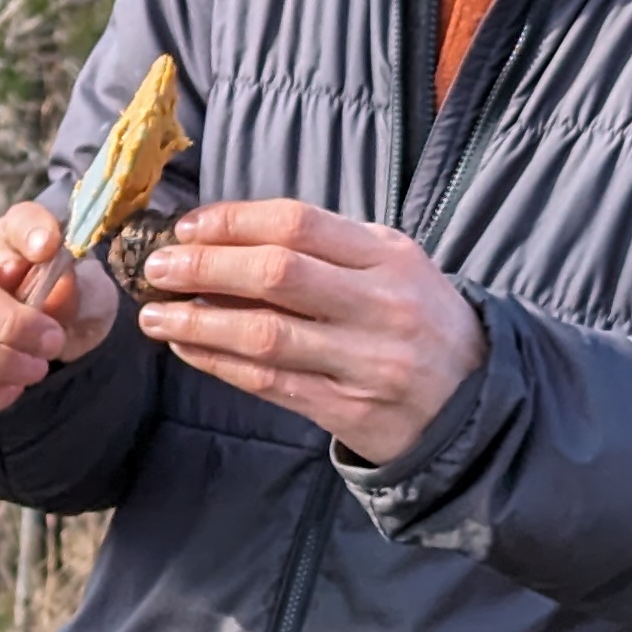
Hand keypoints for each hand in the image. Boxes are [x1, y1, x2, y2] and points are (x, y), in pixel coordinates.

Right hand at [0, 202, 119, 419]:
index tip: (50, 246)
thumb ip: (81, 293)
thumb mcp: (89, 301)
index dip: (31, 229)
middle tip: (52, 343)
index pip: (17, 222)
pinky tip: (11, 389)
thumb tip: (60, 290)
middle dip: (7, 323)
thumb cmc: (63, 313)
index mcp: (11, 246)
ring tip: (34, 371)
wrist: (41, 356)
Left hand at [130, 200, 482, 465]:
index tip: (188, 227)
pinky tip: (188, 347)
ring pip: (265, 335)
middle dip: (205, 267)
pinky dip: (220, 363)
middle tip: (158, 268)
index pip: (299, 225)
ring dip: (198, 322)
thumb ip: (326, 248)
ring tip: (156, 314)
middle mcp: (380, 306)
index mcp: (391, 257)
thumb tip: (227, 237)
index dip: (234, 222)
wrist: (475, 403)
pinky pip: (270, 384)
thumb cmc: (418, 320)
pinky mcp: (348, 409)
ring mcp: (365, 362)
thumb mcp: (394, 266)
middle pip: (277, 275)